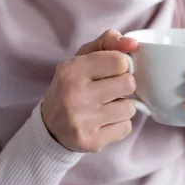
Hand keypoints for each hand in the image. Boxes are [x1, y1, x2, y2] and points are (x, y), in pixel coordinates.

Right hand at [41, 30, 138, 152]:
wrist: (50, 127)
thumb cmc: (73, 85)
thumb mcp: (83, 57)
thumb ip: (108, 42)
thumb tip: (133, 43)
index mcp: (71, 70)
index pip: (119, 60)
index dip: (122, 64)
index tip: (113, 70)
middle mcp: (75, 96)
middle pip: (129, 83)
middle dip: (124, 85)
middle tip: (111, 89)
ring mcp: (82, 121)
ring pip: (130, 108)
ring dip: (123, 106)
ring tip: (105, 106)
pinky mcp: (91, 142)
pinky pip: (126, 127)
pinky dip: (119, 124)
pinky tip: (103, 122)